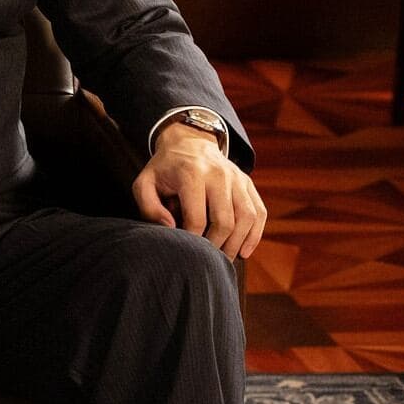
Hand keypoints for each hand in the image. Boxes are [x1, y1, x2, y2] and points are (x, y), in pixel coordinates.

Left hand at [132, 121, 265, 258]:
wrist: (189, 142)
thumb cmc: (164, 169)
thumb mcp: (144, 183)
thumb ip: (149, 207)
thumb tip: (170, 228)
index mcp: (191, 174)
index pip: (196, 217)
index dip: (193, 239)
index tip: (186, 250)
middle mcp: (219, 174)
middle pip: (225, 220)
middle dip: (217, 246)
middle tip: (208, 260)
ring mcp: (237, 178)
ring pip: (247, 218)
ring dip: (238, 243)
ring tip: (225, 259)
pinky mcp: (248, 183)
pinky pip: (259, 212)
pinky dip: (255, 234)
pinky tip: (244, 251)